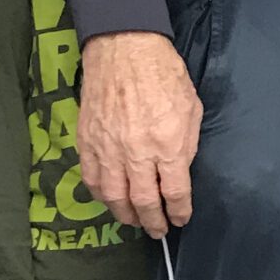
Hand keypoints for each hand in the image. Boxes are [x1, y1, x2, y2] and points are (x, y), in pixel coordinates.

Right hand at [78, 33, 202, 237]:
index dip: (180, 211)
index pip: (176, 192)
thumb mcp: (191, 109)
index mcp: (168, 143)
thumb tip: (180, 172)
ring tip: (134, 221)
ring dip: (125, 215)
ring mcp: (109, 148)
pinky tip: (110, 199)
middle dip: (153, 222)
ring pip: (114, 196)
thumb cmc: (164, 74)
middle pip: (144, 202)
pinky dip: (101, 195)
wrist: (123, 47)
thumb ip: (187, 144)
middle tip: (158, 231)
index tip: (181, 219)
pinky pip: (92, 178)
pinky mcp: (87, 141)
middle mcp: (137, 152)